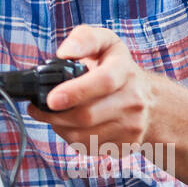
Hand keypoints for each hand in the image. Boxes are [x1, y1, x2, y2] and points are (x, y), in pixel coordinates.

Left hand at [39, 26, 155, 150]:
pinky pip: (89, 147)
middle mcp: (133, 100)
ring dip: (59, 127)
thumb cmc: (118, 69)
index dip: (75, 92)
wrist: (150, 101)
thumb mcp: (105, 42)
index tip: (51, 99)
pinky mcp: (126, 145)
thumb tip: (64, 53)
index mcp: (124, 71)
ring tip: (52, 116)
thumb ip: (84, 39)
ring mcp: (132, 126)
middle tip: (37, 108)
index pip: (103, 82)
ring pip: (84, 135)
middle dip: (54, 115)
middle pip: (88, 115)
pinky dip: (72, 139)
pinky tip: (69, 126)